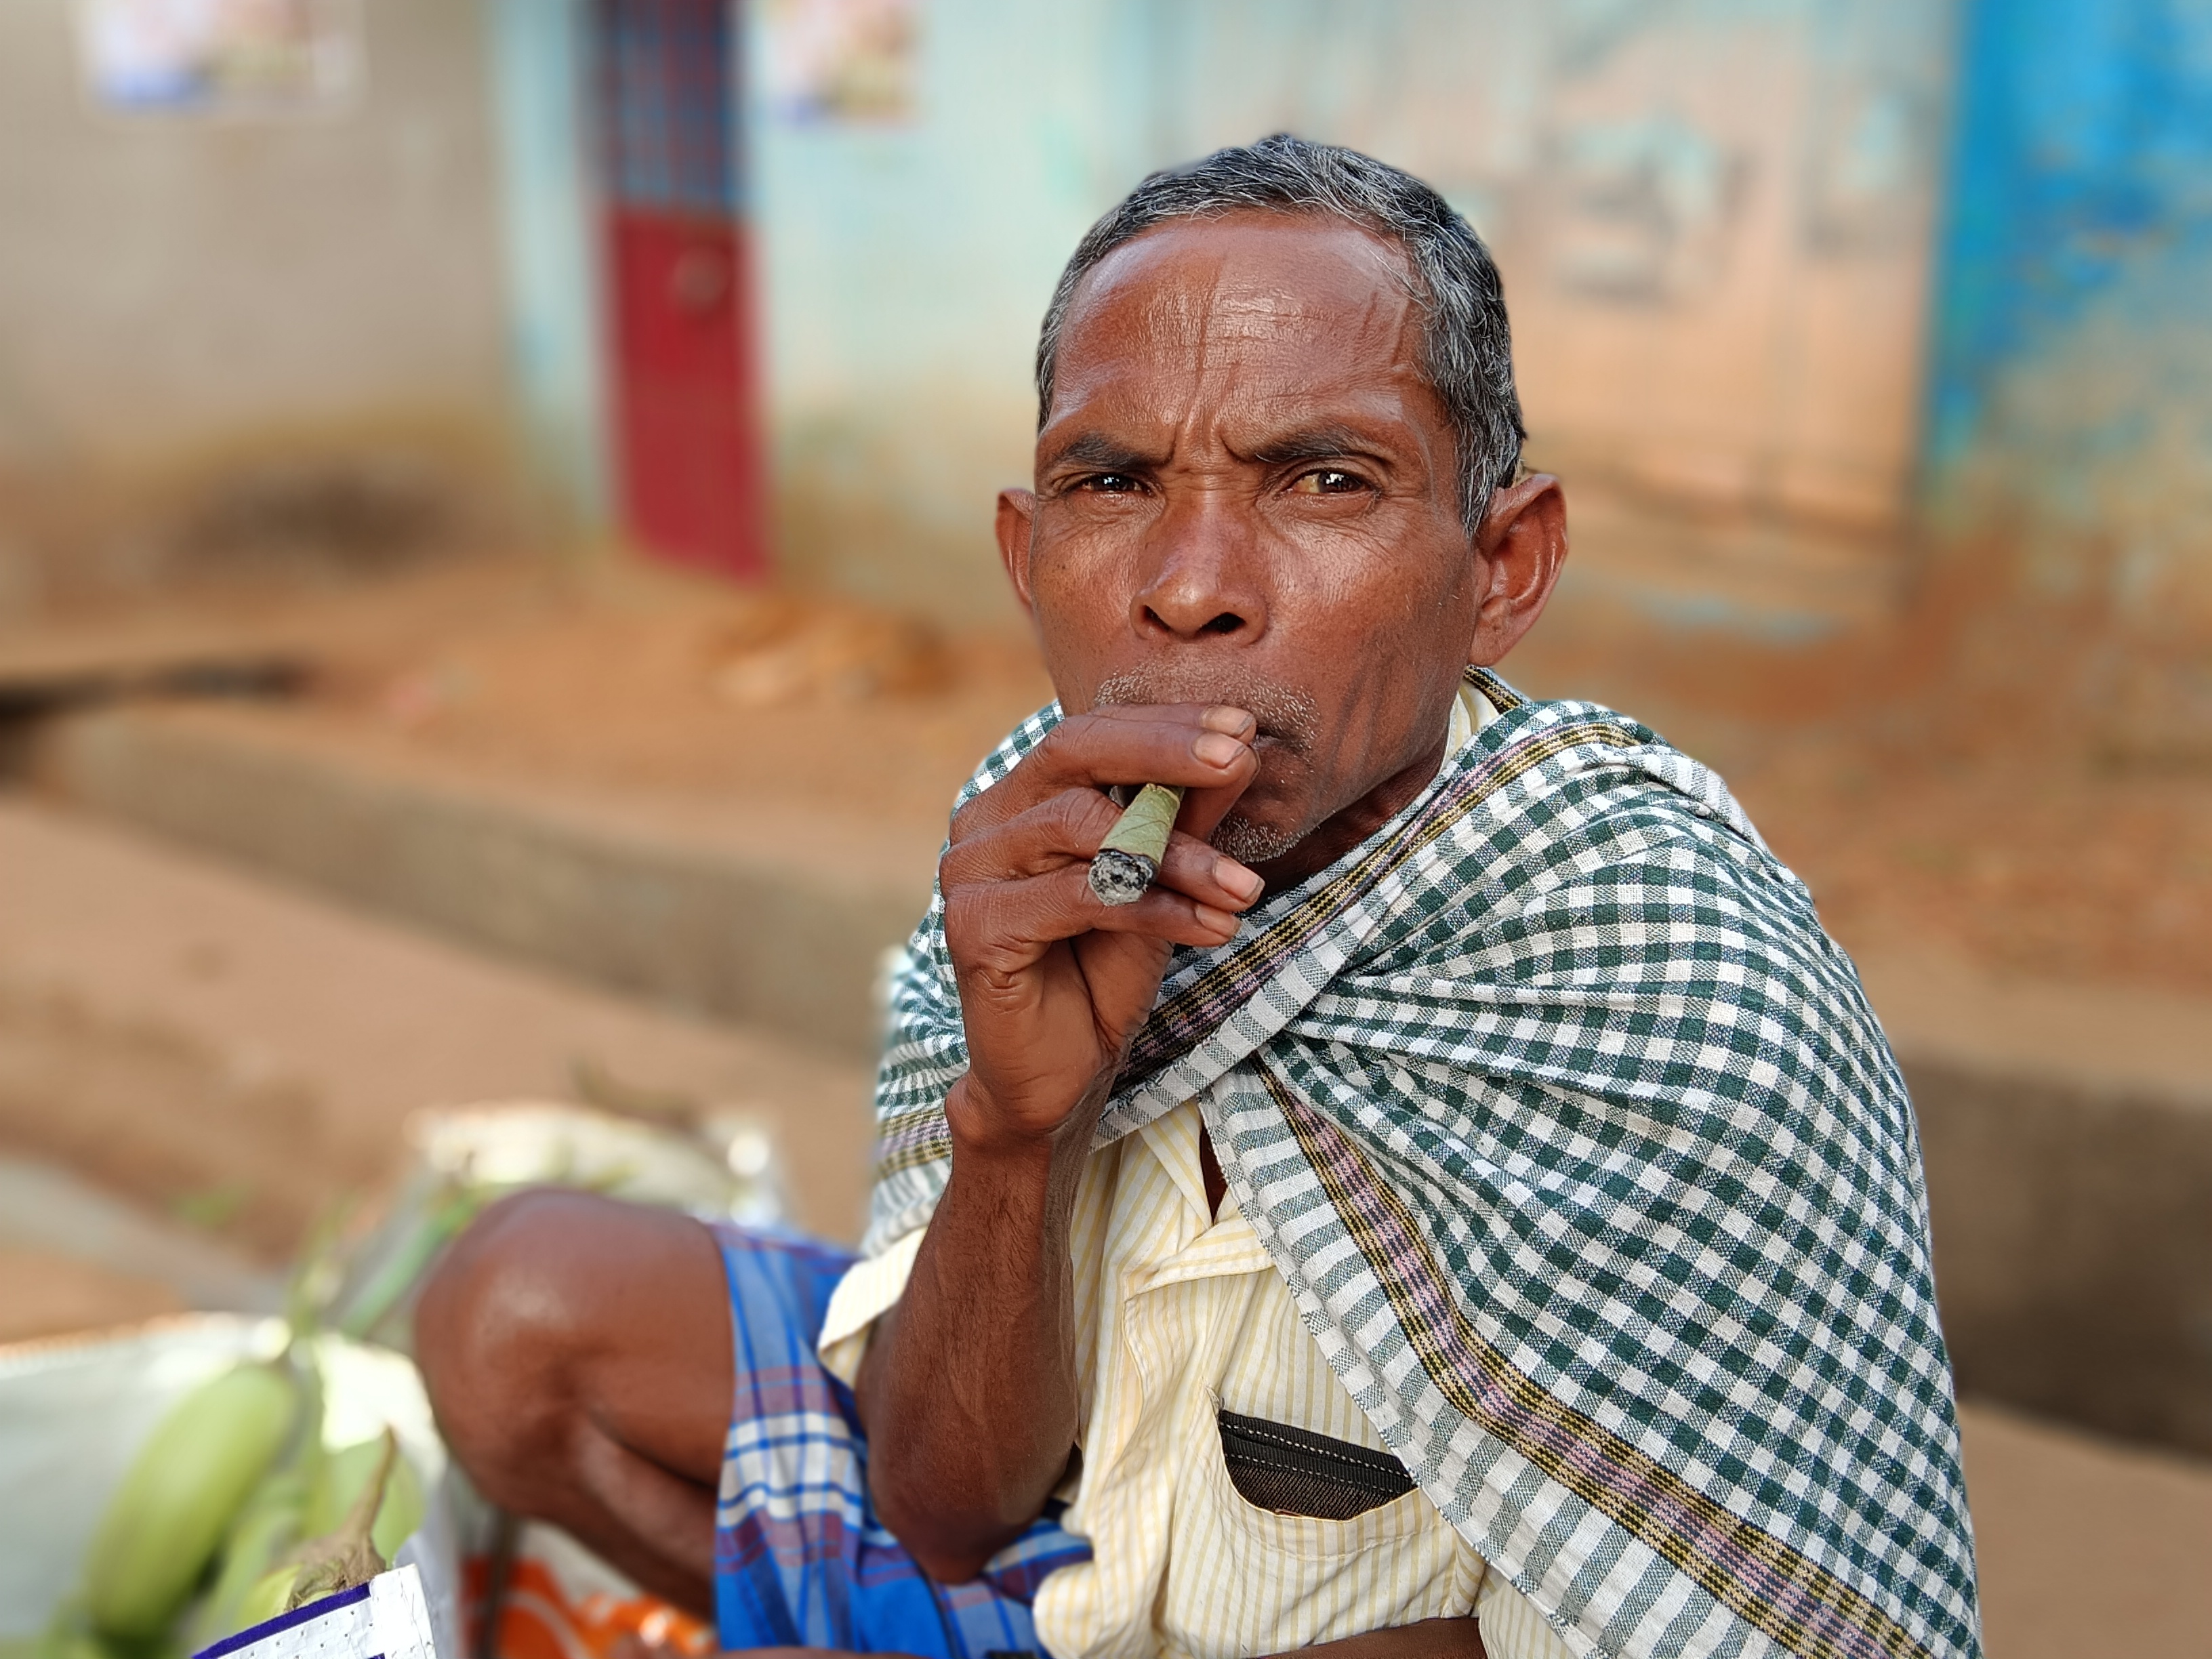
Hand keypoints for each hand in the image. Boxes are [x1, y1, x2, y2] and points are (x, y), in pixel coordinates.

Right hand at [940, 703, 1264, 1154]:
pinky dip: (1155, 908)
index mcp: (1020, 796)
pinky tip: (1213, 927)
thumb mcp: (1158, 885)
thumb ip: (1184, 820)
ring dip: (1179, 854)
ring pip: (1086, 828)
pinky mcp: (975, 927)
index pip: (1091, 731)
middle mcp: (982, 820)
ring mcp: (969, 871)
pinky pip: (1079, 897)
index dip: (1166, 724)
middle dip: (1165, 752)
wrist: (1058, 1075)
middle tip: (1240, 760)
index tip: (1244, 728)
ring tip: (1244, 889)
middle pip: (1073, 751)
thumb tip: (1242, 752)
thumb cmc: (1103, 971)